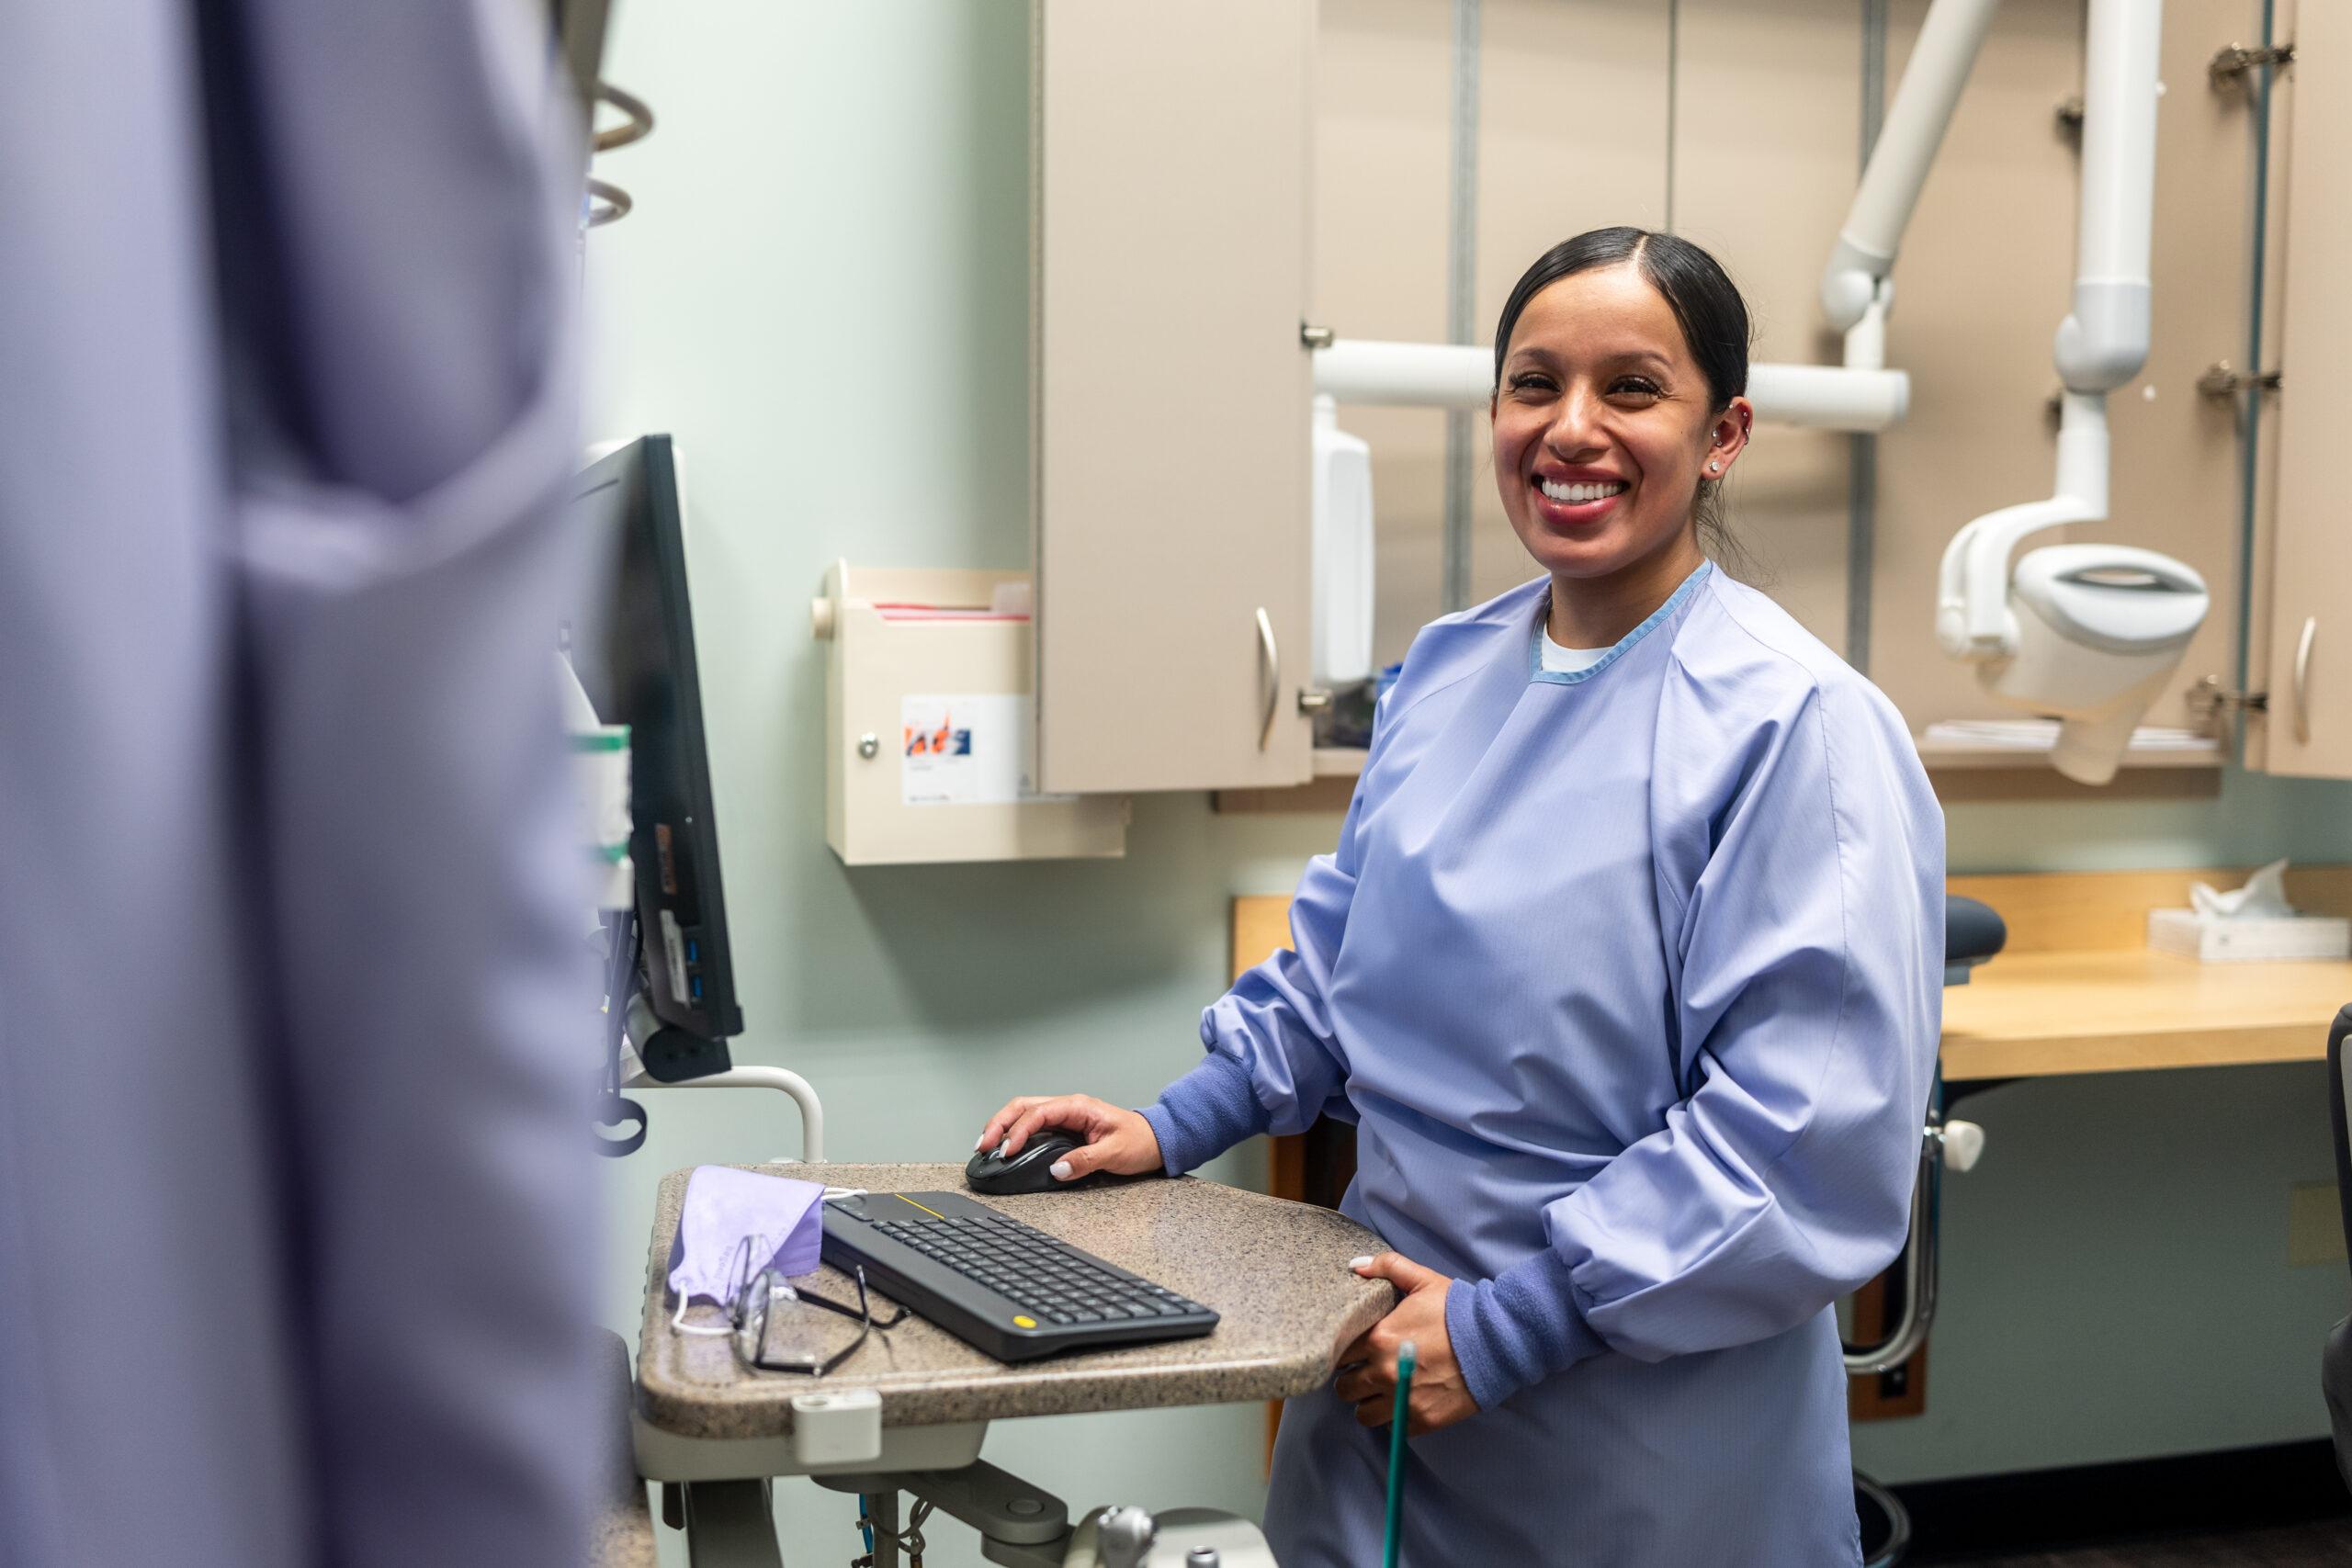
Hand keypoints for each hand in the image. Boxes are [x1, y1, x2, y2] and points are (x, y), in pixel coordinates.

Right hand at [973, 1094, 1164, 1181]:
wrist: (1156, 1140)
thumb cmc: (1140, 1142)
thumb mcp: (1115, 1153)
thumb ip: (1085, 1161)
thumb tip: (1057, 1169)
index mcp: (1079, 1107)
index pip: (1039, 1113)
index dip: (1018, 1131)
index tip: (1007, 1151)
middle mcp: (1069, 1107)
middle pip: (1023, 1106)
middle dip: (999, 1123)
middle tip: (983, 1145)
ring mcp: (1065, 1116)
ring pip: (1024, 1112)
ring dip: (1003, 1126)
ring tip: (987, 1145)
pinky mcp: (1065, 1128)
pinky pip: (1034, 1124)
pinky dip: (1015, 1132)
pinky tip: (1006, 1145)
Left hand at [1331, 1253, 1479, 1435]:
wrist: (1497, 1342)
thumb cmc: (1457, 1310)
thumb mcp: (1423, 1280)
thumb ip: (1387, 1267)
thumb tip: (1355, 1266)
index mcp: (1378, 1338)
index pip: (1338, 1354)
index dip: (1344, 1352)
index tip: (1354, 1352)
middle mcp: (1384, 1373)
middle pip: (1344, 1388)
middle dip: (1352, 1380)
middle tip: (1365, 1373)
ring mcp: (1402, 1400)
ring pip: (1362, 1414)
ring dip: (1368, 1403)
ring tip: (1381, 1393)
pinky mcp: (1422, 1420)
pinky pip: (1391, 1428)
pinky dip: (1394, 1418)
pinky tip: (1404, 1402)